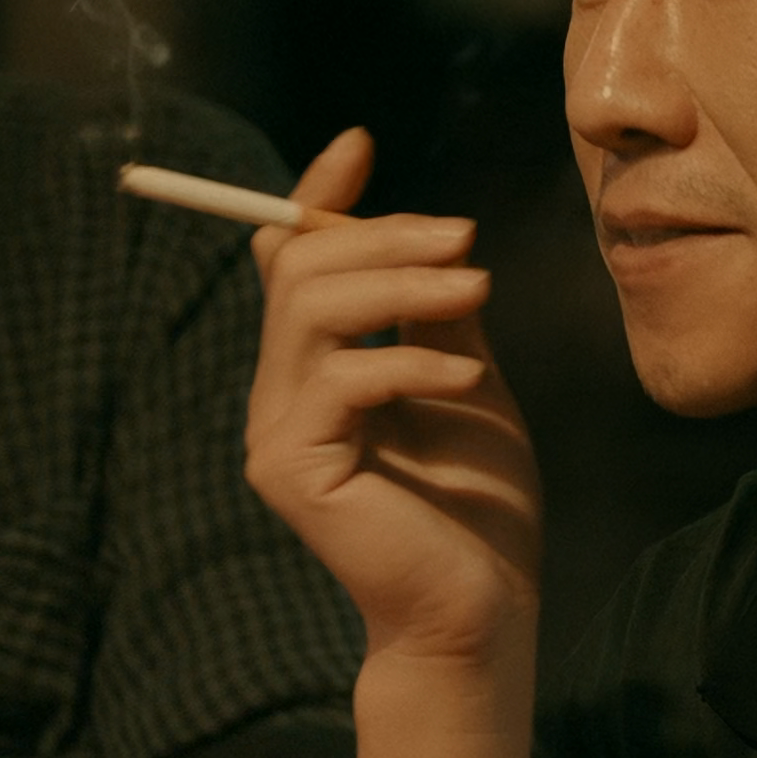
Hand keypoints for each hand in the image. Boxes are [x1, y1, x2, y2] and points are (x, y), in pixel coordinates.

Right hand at [245, 128, 544, 664]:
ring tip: (477, 288)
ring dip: (402, 283)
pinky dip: (411, 361)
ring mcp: (276, 432)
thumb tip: (439, 237)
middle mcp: (279, 394)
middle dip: (384, 236)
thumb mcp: (465, 379)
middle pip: (298, 268)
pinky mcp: (291, 469)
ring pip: (312, 308)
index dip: (315, 197)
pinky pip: (341, 378)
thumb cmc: (477, 508)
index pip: (287, 259)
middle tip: (468, 239)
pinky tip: (467, 375)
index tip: (360, 147)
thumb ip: (437, 315)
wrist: (479, 611)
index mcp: (312, 369)